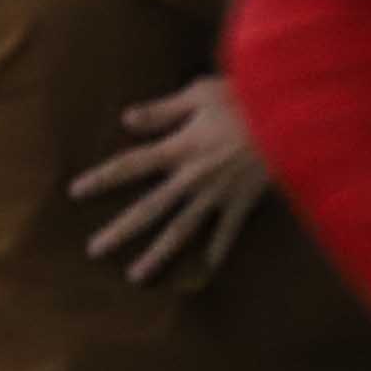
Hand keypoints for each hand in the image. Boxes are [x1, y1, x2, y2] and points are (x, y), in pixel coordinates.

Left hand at [72, 76, 271, 286]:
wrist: (295, 117)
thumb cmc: (246, 98)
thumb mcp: (199, 94)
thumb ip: (162, 111)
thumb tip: (126, 119)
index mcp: (178, 149)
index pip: (129, 166)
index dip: (101, 178)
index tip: (74, 192)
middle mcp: (192, 178)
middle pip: (148, 209)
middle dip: (120, 231)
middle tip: (93, 250)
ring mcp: (218, 194)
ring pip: (181, 230)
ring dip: (157, 254)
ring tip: (135, 275)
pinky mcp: (244, 202)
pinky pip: (227, 231)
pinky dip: (218, 248)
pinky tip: (207, 266)